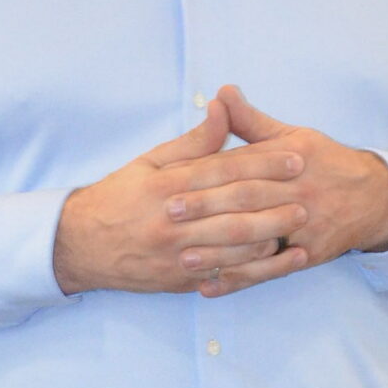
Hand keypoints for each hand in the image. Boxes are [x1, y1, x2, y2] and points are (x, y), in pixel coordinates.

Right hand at [53, 96, 310, 295]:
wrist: (81, 245)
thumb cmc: (120, 197)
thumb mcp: (150, 161)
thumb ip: (192, 141)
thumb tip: (222, 107)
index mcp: (167, 185)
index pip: (223, 170)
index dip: (262, 162)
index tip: (295, 157)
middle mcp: (172, 220)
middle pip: (232, 209)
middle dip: (274, 202)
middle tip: (306, 195)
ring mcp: (175, 254)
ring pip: (231, 245)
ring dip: (268, 236)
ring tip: (296, 225)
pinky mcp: (178, 279)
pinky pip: (221, 275)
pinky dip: (251, 269)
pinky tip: (275, 261)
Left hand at [163, 86, 387, 298]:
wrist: (374, 197)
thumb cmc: (325, 162)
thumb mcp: (292, 136)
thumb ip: (251, 120)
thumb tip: (222, 93)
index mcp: (290, 158)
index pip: (244, 165)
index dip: (208, 173)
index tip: (173, 181)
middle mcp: (297, 191)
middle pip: (248, 199)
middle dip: (208, 207)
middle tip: (170, 214)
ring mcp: (305, 226)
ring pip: (258, 239)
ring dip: (220, 251)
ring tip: (184, 258)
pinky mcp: (308, 254)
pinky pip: (270, 270)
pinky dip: (239, 280)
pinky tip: (210, 287)